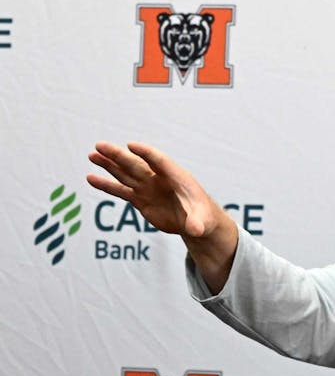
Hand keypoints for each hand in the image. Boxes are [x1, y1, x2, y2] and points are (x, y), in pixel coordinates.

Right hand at [87, 141, 237, 292]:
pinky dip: (106, 185)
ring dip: (108, 164)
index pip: (160, 161)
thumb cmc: (203, 216)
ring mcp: (148, 188)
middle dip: (119, 155)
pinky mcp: (140, 199)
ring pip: (125, 173)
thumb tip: (194, 230)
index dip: (147, 153)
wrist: (196, 222)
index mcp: (177, 177)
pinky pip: (121, 190)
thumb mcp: (202, 221)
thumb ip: (197, 223)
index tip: (131, 145)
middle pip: (136, 164)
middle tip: (100, 145)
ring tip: (92, 155)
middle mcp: (159, 179)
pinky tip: (91, 178)